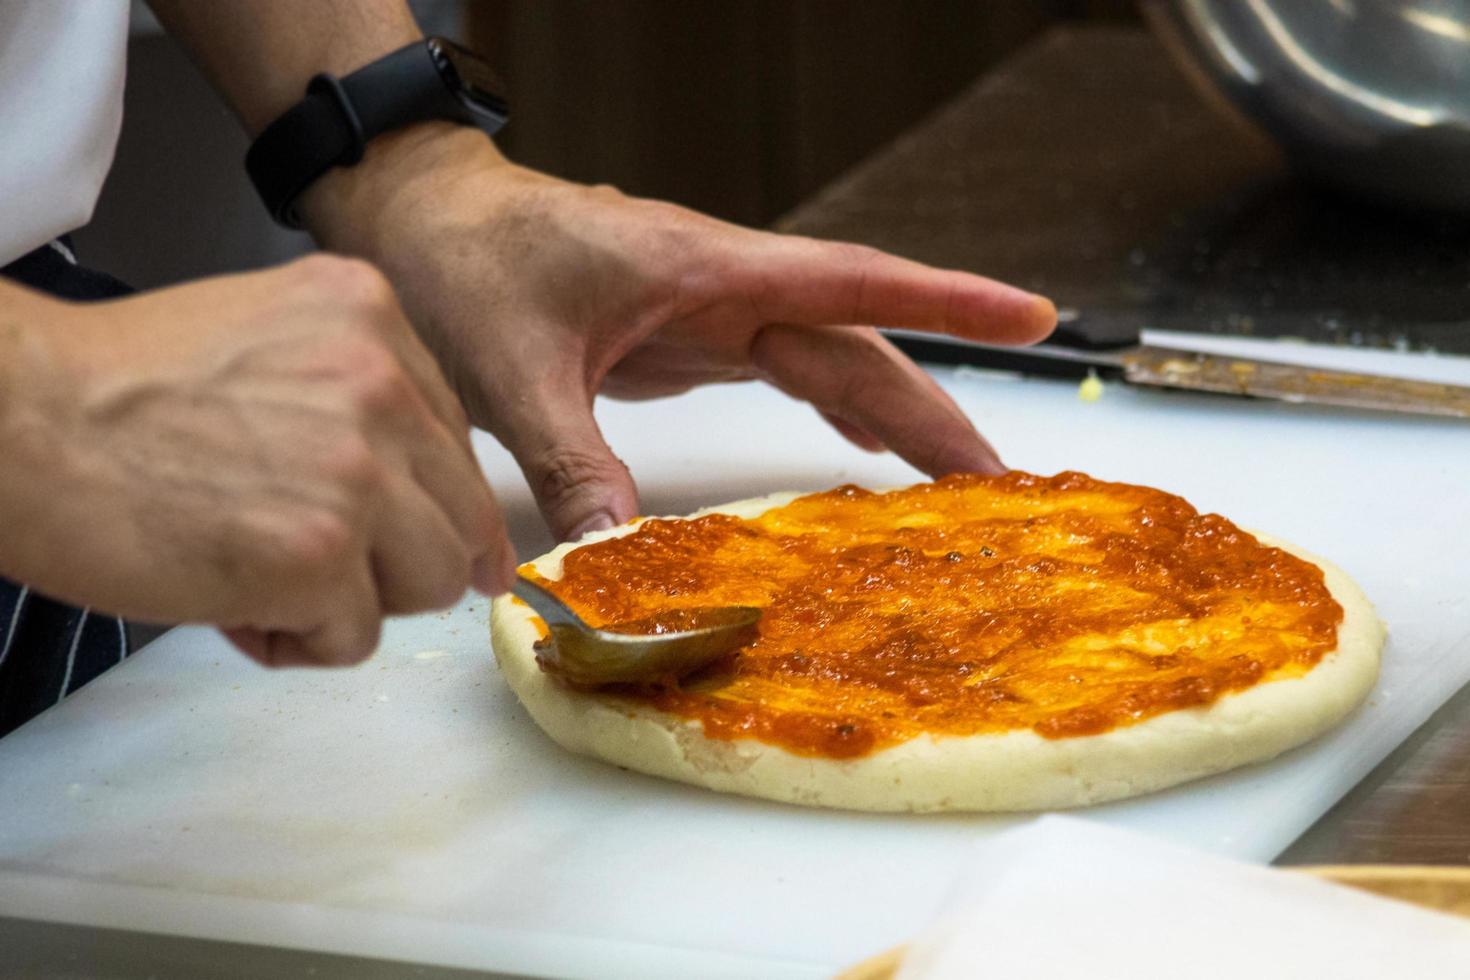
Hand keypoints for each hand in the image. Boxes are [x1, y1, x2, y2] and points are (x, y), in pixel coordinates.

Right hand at [0, 256, 511, 665]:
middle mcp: (383, 384)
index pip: (455, 442)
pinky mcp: (321, 555)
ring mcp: (359, 471)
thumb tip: (438, 503)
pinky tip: (230, 600)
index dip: (428, 505)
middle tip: (309, 561)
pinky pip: (356, 639)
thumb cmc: (117, 390)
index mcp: (372, 316)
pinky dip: (296, 640)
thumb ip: (357, 398)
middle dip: (395, 561)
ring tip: (264, 578)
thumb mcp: (266, 340)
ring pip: (430, 585)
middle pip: (460, 520)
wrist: (16, 420)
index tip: (408, 540)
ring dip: (355, 603)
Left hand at [304, 127, 1056, 541]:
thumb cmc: (467, 261)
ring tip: (961, 483)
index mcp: (702, 268)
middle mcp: (726, 286)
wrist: (426, 221)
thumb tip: (617, 554)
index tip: (1031, 315)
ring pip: (831, 363)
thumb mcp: (510, 366)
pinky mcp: (692, 340)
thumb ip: (567, 457)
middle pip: (856, 347)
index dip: (941, 303)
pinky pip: (787, 376)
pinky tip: (868, 454)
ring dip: (896, 419)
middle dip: (932, 410)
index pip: (847, 283)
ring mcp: (713, 314)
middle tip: (1002, 482)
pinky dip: (836, 414)